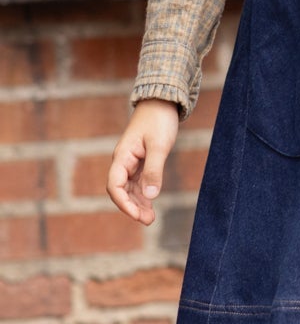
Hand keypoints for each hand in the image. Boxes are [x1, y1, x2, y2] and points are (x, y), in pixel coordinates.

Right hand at [106, 100, 180, 225]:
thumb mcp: (159, 145)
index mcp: (122, 156)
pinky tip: (150, 204)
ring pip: (129, 189)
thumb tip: (149, 195)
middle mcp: (123, 161)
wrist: (162, 102)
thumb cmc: (159, 120)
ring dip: (138, 204)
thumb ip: (153, 170)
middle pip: (121, 191)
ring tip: (150, 218)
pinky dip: (143, 194)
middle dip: (132, 207)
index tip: (136, 215)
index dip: (123, 203)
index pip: (115, 185)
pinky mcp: (140, 161)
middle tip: (148, 221)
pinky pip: (138, 182)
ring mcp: (131, 162)